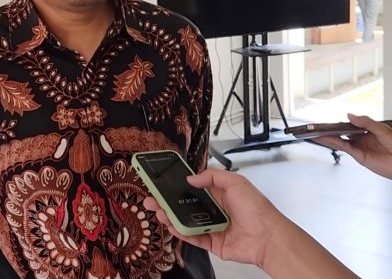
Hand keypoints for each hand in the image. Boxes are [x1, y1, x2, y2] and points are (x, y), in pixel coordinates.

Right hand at [143, 169, 289, 267]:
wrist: (268, 238)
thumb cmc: (257, 209)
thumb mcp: (235, 183)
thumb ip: (212, 177)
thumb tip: (191, 178)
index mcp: (219, 193)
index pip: (193, 187)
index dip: (177, 185)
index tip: (162, 182)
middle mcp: (213, 209)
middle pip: (184, 205)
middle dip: (167, 202)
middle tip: (151, 198)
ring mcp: (211, 226)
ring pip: (185, 221)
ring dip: (170, 216)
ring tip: (157, 211)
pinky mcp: (211, 243)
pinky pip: (192, 237)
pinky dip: (180, 232)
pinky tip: (169, 225)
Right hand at [312, 114, 391, 178]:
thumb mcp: (382, 129)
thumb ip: (366, 122)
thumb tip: (350, 116)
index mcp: (368, 131)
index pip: (349, 126)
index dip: (338, 124)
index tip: (328, 122)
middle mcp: (362, 140)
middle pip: (341, 134)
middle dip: (329, 131)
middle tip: (316, 128)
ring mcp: (359, 148)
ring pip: (340, 141)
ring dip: (327, 138)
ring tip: (314, 133)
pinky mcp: (359, 156)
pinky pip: (344, 148)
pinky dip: (333, 143)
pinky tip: (325, 139)